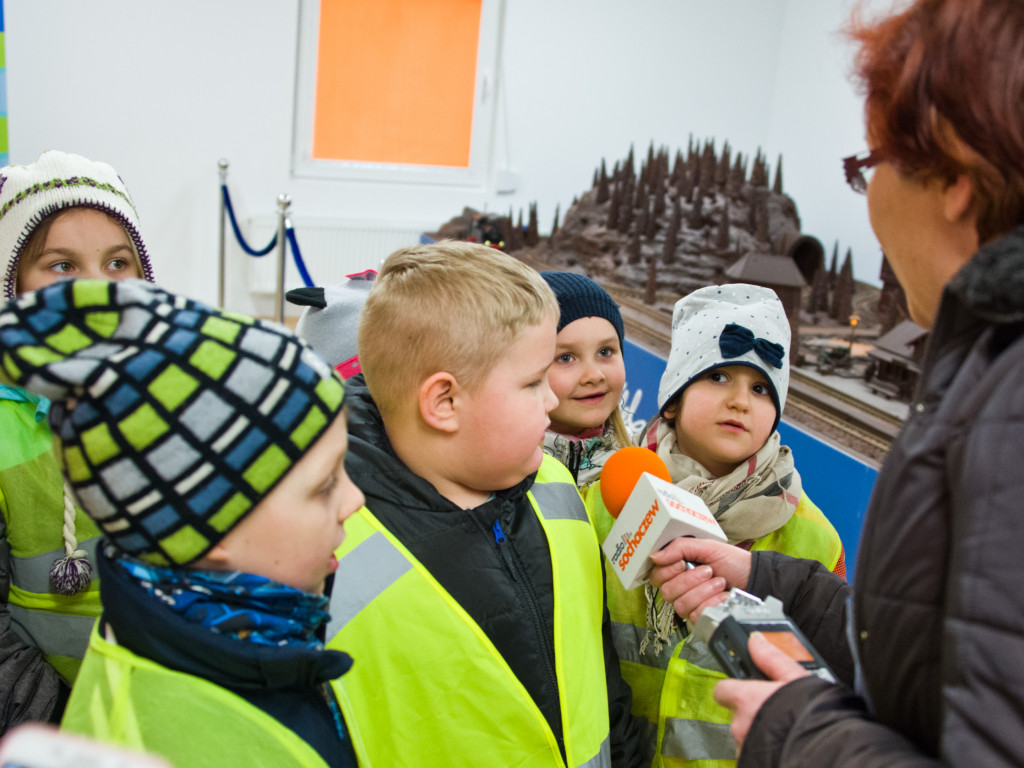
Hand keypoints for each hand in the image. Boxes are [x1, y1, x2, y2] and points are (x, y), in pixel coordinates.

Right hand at [648, 538, 751, 623]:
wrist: (753, 578)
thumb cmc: (732, 561)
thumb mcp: (707, 546)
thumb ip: (679, 548)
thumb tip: (655, 556)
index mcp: (677, 569)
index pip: (655, 576)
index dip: (667, 571)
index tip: (682, 563)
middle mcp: (680, 588)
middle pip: (667, 592)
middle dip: (690, 580)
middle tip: (708, 571)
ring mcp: (690, 604)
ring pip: (681, 605)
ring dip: (704, 591)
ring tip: (719, 582)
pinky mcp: (701, 617)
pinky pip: (696, 616)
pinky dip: (713, 603)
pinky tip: (722, 596)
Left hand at [713, 632, 810, 753]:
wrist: (826, 752)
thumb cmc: (811, 715)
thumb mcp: (795, 678)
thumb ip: (771, 658)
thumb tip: (755, 639)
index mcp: (744, 699)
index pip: (723, 689)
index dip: (735, 688)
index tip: (748, 687)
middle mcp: (739, 725)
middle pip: (738, 714)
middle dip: (754, 712)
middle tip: (777, 709)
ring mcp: (744, 748)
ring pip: (747, 735)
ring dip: (760, 731)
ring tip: (785, 728)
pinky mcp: (752, 764)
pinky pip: (754, 752)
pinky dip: (765, 748)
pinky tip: (784, 743)